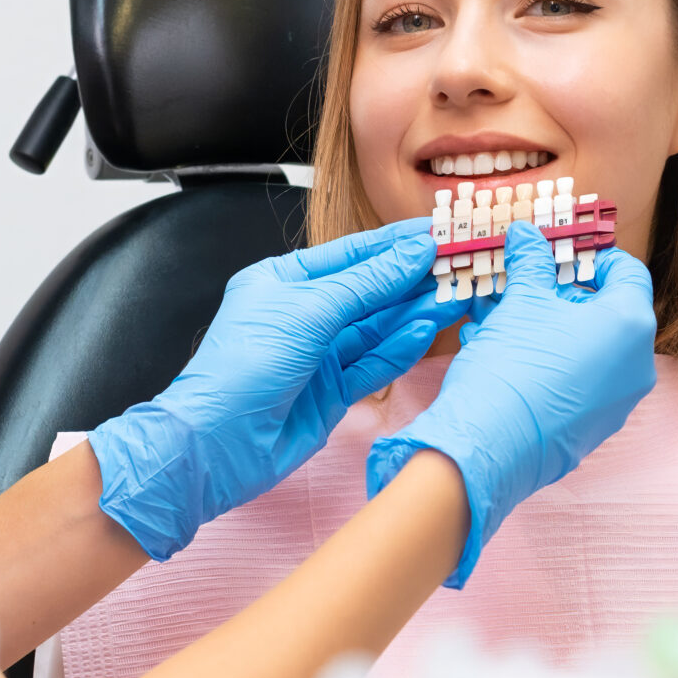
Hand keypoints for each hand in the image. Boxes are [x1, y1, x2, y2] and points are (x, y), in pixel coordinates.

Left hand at [89, 220, 462, 561]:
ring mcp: (318, 354)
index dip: (395, 244)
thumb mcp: (308, 312)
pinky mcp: (332, 391)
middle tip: (460, 264)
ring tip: (456, 294)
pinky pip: (374, 362)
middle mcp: (303, 314)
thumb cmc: (242, 368)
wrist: (217, 445)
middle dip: (412, 279)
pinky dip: (400, 347)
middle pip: (369, 290)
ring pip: (377, 328)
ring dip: (414, 312)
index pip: (351, 255)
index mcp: (284, 281)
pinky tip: (426, 329)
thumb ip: (366, 283)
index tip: (437, 232)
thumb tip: (413, 252)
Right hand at [365, 220, 656, 585]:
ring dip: (541, 326)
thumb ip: (530, 263)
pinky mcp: (590, 429)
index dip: (591, 255)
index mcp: (630, 325)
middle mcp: (635, 366)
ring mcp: (616, 403)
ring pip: (582, 348)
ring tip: (493, 317)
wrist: (487, 449)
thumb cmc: (512, 369)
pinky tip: (496, 352)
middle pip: (601, 311)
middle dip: (554, 294)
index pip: (627, 272)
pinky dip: (543, 361)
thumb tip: (528, 235)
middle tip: (516, 284)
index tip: (556, 253)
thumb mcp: (519, 302)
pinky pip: (573, 381)